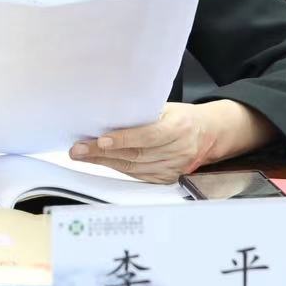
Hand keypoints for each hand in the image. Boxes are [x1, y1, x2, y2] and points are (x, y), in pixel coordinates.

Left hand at [68, 102, 225, 182]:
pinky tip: (103, 162)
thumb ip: (143, 112)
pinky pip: (138, 176)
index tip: (101, 140)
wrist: (207, 134)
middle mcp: (178, 149)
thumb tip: (110, 113)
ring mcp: (173, 166)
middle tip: (78, 149)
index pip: (148, 135)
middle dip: (102, 153)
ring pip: (133, 168)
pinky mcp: (167, 178)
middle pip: (135, 154)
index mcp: (179, 127)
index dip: (124, 139)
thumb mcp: (167, 107)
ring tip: (83, 155)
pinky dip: (118, 169)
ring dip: (105, 162)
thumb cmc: (183, 117)